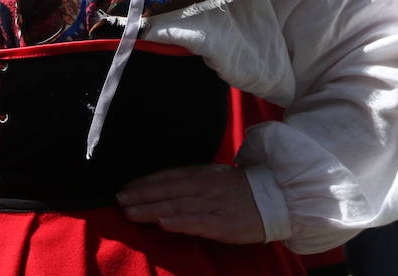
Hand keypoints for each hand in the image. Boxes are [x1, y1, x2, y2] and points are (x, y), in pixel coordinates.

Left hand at [117, 165, 265, 243]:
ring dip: (151, 209)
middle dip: (142, 195)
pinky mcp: (224, 223)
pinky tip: (163, 224)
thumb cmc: (243, 189)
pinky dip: (180, 222)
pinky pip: (198, 222)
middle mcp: (205, 186)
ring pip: (177, 206)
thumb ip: (192, 181)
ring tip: (131, 213)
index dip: (145, 182)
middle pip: (167, 191)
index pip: (168, 177)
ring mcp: (214, 204)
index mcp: (203, 174)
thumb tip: (163, 186)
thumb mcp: (216, 177)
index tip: (125, 188)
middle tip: (119, 201)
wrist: (278, 197)